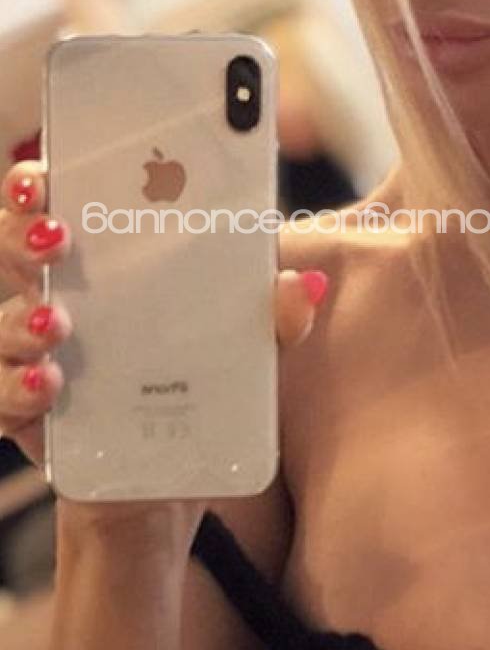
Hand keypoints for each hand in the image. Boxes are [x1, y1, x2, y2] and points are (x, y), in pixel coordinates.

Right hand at [0, 159, 326, 515]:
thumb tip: (301, 285)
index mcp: (108, 264)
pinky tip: (49, 385)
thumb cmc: (203, 386)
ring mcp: (38, 356)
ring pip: (5, 324)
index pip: (61, 202)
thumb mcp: (250, 351)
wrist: (173, 478)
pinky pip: (4, 398)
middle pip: (15, 247)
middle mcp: (60, 299)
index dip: (40, 180)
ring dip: (24, 318)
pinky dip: (20, 389)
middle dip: (22, 231)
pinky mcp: (30, 417)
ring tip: (57, 324)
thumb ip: (275, 320)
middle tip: (56, 237)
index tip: (49, 170)